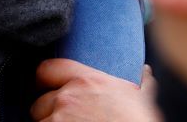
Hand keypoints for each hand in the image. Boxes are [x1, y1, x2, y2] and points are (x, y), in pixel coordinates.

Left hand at [31, 60, 157, 121]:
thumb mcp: (143, 100)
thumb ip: (140, 84)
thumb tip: (145, 73)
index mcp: (88, 81)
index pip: (48, 69)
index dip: (47, 80)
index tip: (50, 89)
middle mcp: (67, 98)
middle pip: (40, 101)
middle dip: (49, 111)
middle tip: (66, 119)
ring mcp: (58, 119)